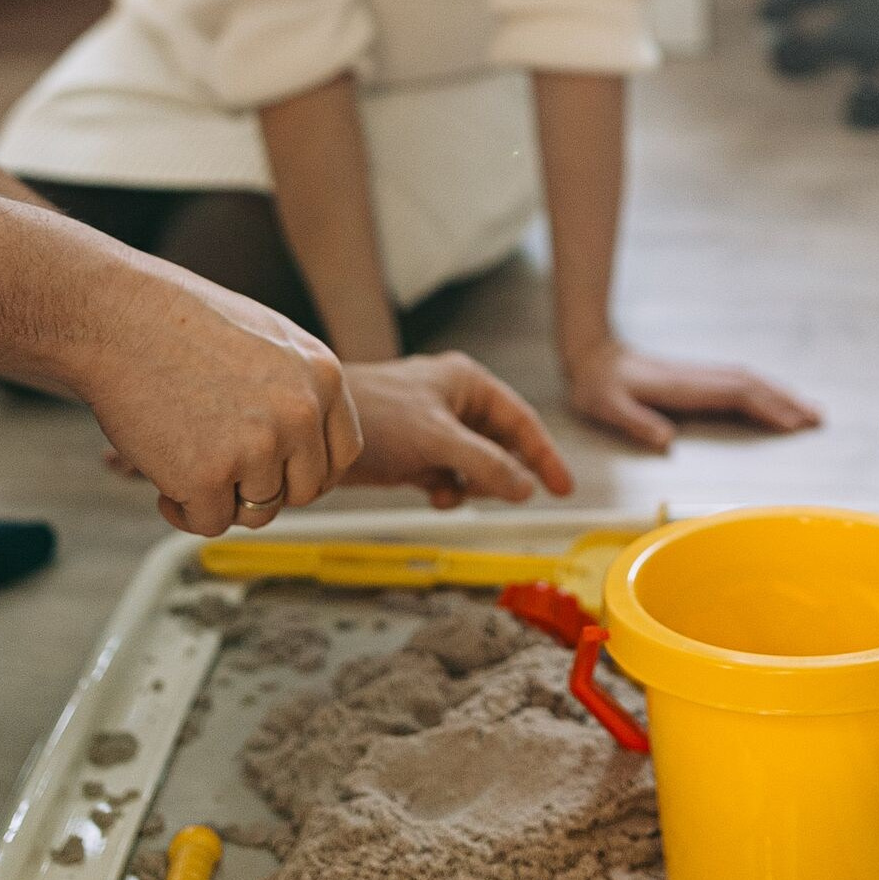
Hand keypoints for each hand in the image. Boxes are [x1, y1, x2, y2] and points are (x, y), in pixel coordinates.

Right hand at [70, 252, 362, 537]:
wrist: (122, 319)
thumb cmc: (184, 323)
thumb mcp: (270, 341)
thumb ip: (298, 390)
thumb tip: (307, 439)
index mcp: (324, 378)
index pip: (342, 454)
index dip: (310, 473)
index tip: (282, 477)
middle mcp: (301, 415)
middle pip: (303, 491)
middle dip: (266, 489)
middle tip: (226, 471)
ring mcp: (258, 448)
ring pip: (257, 512)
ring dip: (223, 497)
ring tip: (188, 458)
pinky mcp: (210, 477)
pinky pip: (209, 522)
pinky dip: (183, 509)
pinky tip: (163, 476)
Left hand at [339, 352, 574, 508]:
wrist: (315, 430)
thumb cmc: (374, 415)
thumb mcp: (438, 440)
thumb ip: (486, 464)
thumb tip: (525, 488)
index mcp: (466, 383)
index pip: (520, 420)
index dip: (544, 455)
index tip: (563, 488)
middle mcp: (454, 400)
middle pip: (500, 442)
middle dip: (502, 472)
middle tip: (507, 496)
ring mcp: (433, 426)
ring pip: (475, 462)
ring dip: (472, 483)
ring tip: (457, 492)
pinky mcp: (414, 450)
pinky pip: (448, 474)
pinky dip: (448, 488)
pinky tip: (435, 494)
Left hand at [565, 340, 822, 450]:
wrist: (594, 357)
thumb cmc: (599, 387)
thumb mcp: (607, 407)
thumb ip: (635, 423)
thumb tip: (666, 440)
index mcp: (683, 387)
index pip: (734, 394)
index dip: (765, 407)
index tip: (792, 422)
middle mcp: (698, 378)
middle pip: (752, 385)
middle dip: (786, 401)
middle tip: (817, 418)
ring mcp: (700, 376)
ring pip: (749, 381)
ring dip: (780, 394)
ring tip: (808, 410)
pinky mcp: (698, 379)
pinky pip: (740, 383)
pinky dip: (764, 390)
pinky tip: (774, 399)